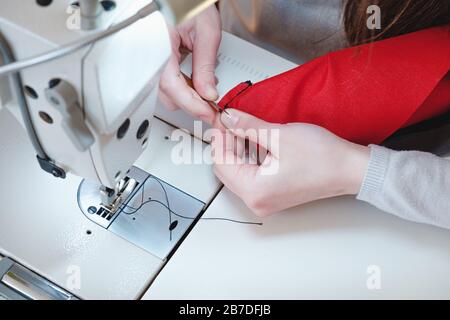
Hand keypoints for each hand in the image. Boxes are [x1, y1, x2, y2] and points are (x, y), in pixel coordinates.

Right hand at [159, 6, 221, 123]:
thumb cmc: (187, 1)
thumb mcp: (205, 31)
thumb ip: (205, 65)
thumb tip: (208, 93)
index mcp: (158, 45)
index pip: (172, 86)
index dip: (193, 104)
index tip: (209, 113)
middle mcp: (148, 55)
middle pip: (168, 95)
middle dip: (193, 103)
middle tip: (214, 105)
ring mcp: (147, 60)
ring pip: (165, 93)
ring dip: (187, 96)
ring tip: (207, 89)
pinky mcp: (152, 63)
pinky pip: (164, 83)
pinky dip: (181, 87)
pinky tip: (195, 82)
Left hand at [211, 109, 370, 216]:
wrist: (349, 169)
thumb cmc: (323, 159)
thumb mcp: (278, 135)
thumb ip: (247, 126)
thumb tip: (228, 119)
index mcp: (255, 191)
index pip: (221, 162)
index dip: (219, 136)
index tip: (221, 118)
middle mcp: (256, 201)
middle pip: (226, 168)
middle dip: (227, 142)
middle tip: (231, 120)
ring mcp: (264, 200)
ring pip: (237, 171)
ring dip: (237, 148)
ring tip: (244, 127)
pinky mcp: (271, 194)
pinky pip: (250, 175)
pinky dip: (248, 157)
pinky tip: (254, 140)